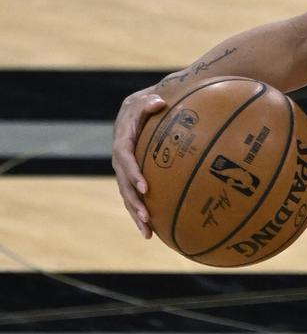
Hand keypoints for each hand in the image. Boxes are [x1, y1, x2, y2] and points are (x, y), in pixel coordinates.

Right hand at [111, 88, 167, 238]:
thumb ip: (149, 102)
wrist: (135, 112)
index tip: (145, 187)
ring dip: (136, 215)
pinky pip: (135, 197)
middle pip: (124, 186)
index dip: (133, 174)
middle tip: (147, 217)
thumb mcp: (143, 100)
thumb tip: (159, 102)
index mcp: (122, 143)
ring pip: (128, 197)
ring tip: (148, 233)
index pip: (125, 160)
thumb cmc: (144, 105)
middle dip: (134, 203)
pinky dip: (141, 213)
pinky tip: (153, 230)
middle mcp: (120, 161)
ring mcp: (125, 172)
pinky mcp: (132, 178)